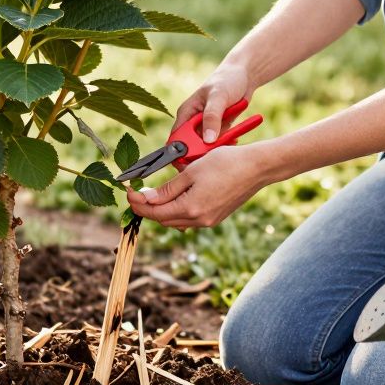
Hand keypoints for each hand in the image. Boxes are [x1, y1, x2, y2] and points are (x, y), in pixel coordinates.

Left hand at [126, 143, 270, 228]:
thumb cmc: (225, 163)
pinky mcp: (215, 217)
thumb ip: (167, 189)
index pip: (154, 212)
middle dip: (147, 207)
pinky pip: (188, 219)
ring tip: (151, 194)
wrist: (256, 168)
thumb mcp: (191, 172)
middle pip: (163, 219)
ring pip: (175, 220)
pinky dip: (176, 210)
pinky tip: (172, 197)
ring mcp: (209, 221)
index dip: (137, 203)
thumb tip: (146, 199)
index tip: (128, 191)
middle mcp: (199, 220)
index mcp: (191, 208)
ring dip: (161, 210)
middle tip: (136, 192)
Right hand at [174, 64, 252, 145]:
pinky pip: (218, 143)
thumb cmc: (227, 80)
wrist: (244, 75)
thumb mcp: (219, 97)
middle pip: (191, 147)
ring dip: (216, 149)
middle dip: (203, 152)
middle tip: (218, 151)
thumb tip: (207, 140)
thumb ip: (212, 118)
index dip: (181, 152)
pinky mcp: (217, 129)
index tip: (194, 161)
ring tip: (230, 141)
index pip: (176, 138)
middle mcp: (192, 121)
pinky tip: (235, 139)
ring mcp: (205, 126)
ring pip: (206, 147)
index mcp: (186, 113)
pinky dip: (225, 144)